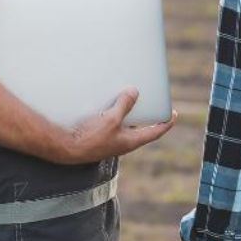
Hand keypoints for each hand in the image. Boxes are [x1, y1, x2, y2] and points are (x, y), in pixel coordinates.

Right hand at [54, 88, 176, 163]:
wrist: (67, 148)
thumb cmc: (90, 138)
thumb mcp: (111, 119)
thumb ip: (124, 105)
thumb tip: (134, 92)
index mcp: (131, 141)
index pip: (155, 132)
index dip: (166, 123)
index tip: (173, 114)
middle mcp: (123, 142)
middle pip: (140, 127)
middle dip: (146, 114)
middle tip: (150, 102)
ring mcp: (112, 140)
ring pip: (125, 125)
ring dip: (129, 113)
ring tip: (128, 98)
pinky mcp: (100, 137)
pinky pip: (113, 124)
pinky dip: (115, 114)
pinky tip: (108, 104)